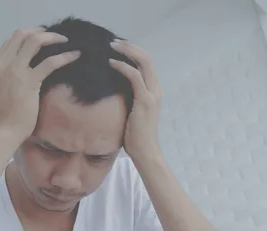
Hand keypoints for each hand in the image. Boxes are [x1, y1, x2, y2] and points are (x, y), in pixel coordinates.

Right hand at [0, 28, 79, 143]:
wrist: (5, 129)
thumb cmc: (6, 115)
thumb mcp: (4, 88)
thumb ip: (12, 76)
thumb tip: (28, 70)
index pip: (12, 40)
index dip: (29, 35)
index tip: (43, 38)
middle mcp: (4, 63)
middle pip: (22, 34)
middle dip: (41, 32)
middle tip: (56, 37)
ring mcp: (16, 70)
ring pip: (35, 42)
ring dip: (53, 38)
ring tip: (67, 41)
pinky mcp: (30, 81)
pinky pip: (50, 62)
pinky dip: (64, 56)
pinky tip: (74, 56)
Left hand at [109, 40, 162, 160]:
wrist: (145, 152)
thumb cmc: (135, 136)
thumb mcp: (132, 113)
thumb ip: (127, 99)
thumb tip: (112, 91)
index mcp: (154, 91)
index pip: (146, 64)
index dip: (133, 52)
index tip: (117, 47)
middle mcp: (156, 89)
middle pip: (146, 58)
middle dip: (129, 47)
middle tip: (112, 42)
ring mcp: (152, 94)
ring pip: (143, 62)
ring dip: (126, 51)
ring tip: (111, 46)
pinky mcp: (145, 101)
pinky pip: (135, 76)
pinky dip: (123, 66)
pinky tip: (111, 62)